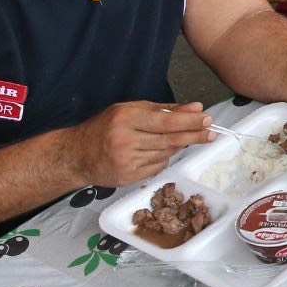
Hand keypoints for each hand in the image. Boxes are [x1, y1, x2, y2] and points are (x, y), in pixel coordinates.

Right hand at [66, 100, 212, 186]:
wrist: (75, 155)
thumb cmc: (104, 128)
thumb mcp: (129, 110)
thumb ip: (163, 109)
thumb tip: (194, 109)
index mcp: (126, 118)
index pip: (166, 120)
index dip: (189, 121)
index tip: (206, 119)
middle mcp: (126, 139)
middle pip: (169, 139)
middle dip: (194, 135)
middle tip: (211, 132)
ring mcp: (127, 161)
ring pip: (165, 154)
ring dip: (176, 146)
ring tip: (178, 139)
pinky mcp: (128, 177)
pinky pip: (157, 167)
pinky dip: (161, 158)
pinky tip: (154, 152)